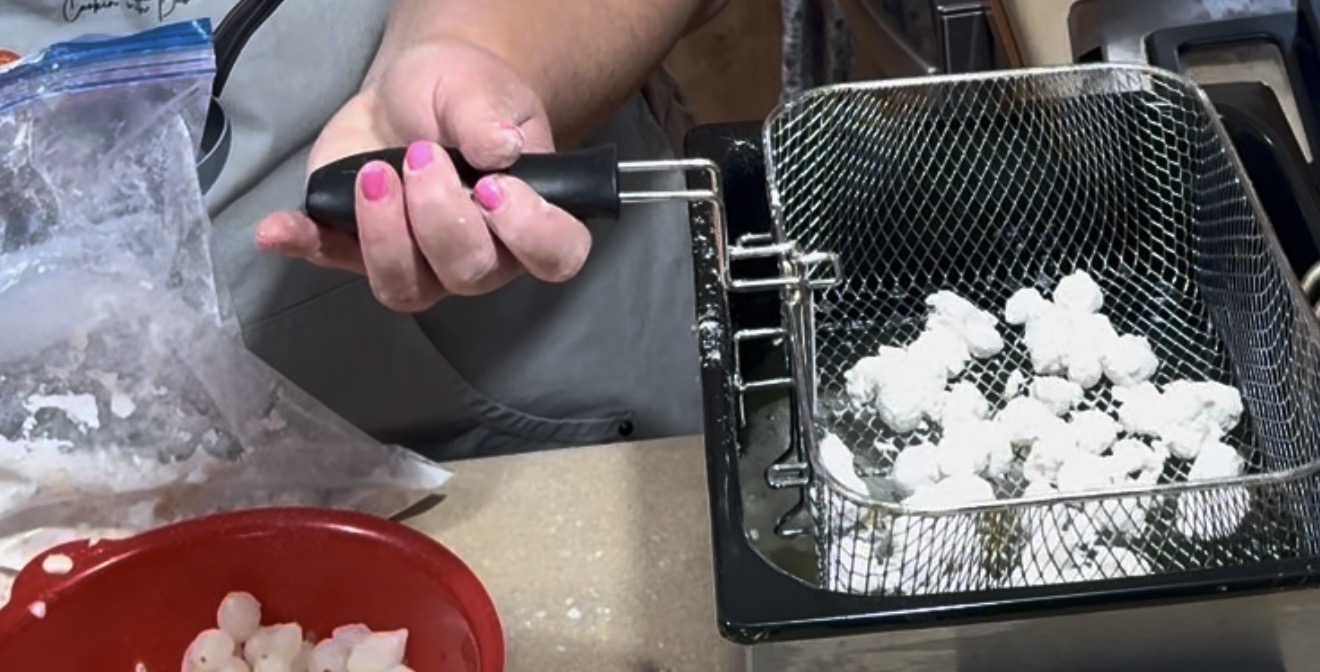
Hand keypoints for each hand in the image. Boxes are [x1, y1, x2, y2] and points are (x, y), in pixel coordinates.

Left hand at [254, 39, 592, 311]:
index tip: (493, 187)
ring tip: (373, 174)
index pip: (554, 256)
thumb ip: (490, 119)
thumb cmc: (465, 95)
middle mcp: (484, 257)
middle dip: (439, 216)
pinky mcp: (360, 248)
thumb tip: (497, 149)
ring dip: (382, 235)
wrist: (416, 91)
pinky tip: (279, 228)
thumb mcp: (481, 90)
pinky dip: (304, 246)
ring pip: (406, 287)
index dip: (528, 234)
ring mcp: (421, 263)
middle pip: (469, 273)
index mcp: (530, 221)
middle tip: (421, 155)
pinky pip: (333, 261)